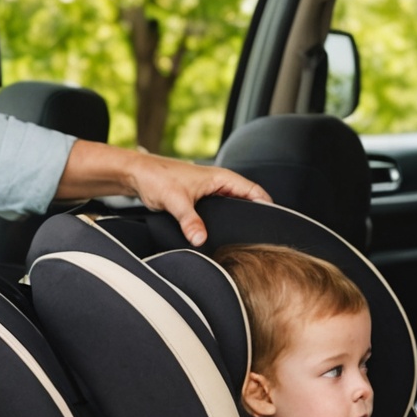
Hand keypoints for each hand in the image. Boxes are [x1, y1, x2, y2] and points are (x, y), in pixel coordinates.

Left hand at [121, 153, 269, 245]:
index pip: (254, 191)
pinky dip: (226, 223)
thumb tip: (200, 239)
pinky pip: (221, 214)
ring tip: (250, 240)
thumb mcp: (174, 200)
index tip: (278, 223)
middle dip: (256, 217)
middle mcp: (219, 184)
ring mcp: (211, 194)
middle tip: (266, 238)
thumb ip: (189, 220)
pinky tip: (226, 238)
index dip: (267, 206)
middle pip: (247, 202)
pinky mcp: (201, 203)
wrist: (137, 175)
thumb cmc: (157, 178)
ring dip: (240, 221)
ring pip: (234, 209)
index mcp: (220, 178)